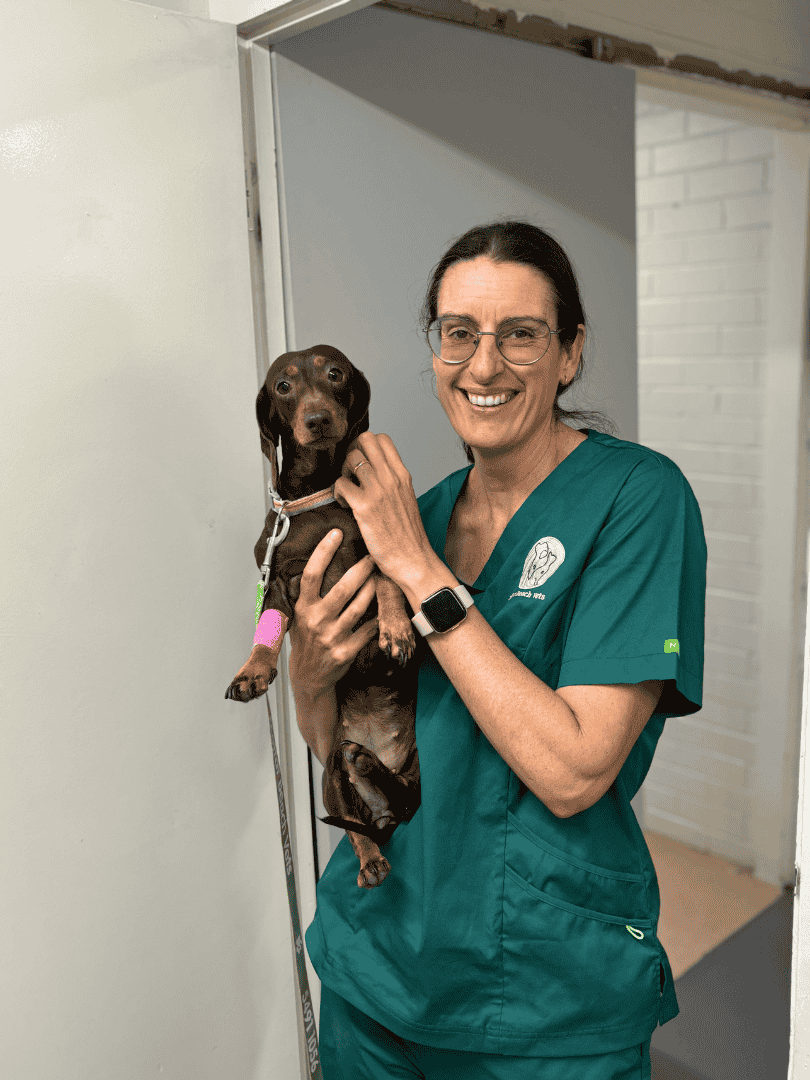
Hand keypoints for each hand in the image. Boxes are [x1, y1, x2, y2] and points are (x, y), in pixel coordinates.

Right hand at [287, 529, 379, 695]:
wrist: (308, 676)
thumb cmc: (306, 640)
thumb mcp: (299, 616)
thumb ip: (309, 595)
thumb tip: (323, 562)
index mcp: (303, 608)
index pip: (311, 574)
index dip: (323, 552)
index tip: (336, 533)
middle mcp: (315, 621)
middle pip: (342, 588)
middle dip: (361, 569)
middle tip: (373, 556)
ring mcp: (331, 637)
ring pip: (359, 607)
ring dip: (372, 590)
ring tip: (380, 578)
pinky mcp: (345, 651)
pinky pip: (368, 629)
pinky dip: (377, 618)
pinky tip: (383, 608)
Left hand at [334, 432, 441, 590]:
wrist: (413, 559)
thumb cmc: (408, 536)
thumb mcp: (406, 499)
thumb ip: (393, 483)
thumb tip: (375, 474)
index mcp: (402, 475)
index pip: (382, 439)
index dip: (366, 446)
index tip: (362, 462)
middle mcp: (391, 477)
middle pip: (365, 440)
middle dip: (353, 452)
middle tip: (351, 473)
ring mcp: (378, 490)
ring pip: (351, 458)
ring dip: (344, 472)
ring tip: (348, 491)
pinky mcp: (364, 506)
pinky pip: (341, 483)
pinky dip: (338, 493)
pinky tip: (345, 506)